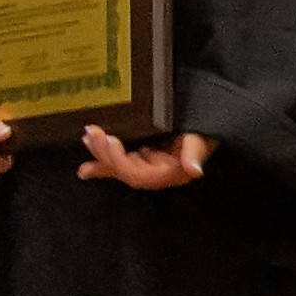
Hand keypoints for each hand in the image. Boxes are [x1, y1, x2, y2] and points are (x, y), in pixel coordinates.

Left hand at [78, 127, 213, 191]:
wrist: (210, 120)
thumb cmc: (206, 130)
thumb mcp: (203, 137)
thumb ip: (196, 152)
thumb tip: (194, 170)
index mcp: (172, 172)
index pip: (141, 175)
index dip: (121, 161)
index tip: (111, 140)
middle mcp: (158, 173)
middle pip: (126, 171)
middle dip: (105, 153)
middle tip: (92, 132)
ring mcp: (150, 166)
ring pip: (120, 167)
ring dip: (100, 155)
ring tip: (87, 138)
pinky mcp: (144, 159)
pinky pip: (121, 165)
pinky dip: (102, 167)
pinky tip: (85, 171)